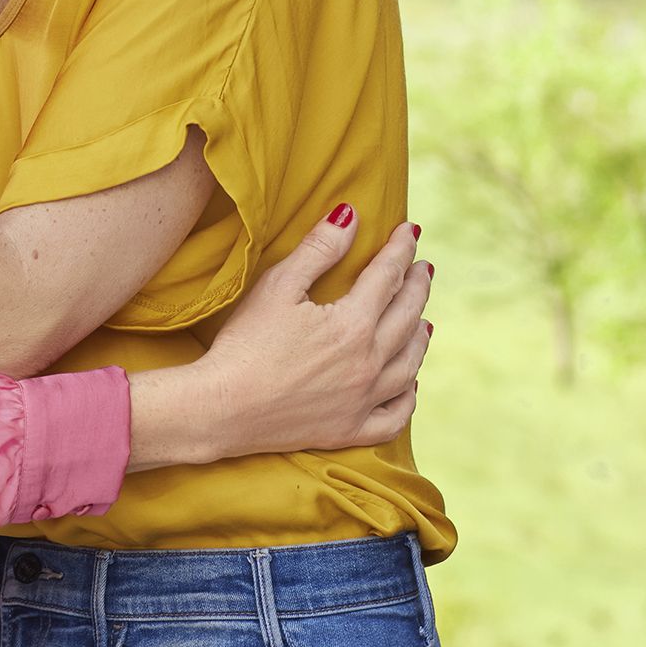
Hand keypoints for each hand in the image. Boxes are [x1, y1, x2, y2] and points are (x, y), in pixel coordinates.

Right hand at [189, 211, 432, 461]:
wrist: (222, 408)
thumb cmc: (245, 344)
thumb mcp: (278, 286)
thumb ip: (318, 249)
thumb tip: (350, 216)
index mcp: (353, 324)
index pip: (387, 276)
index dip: (400, 250)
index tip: (409, 232)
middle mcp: (368, 362)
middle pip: (407, 316)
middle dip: (417, 286)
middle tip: (423, 268)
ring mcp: (363, 400)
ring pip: (410, 365)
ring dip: (419, 337)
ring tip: (423, 320)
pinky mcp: (350, 430)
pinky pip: (396, 416)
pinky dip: (409, 397)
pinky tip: (410, 384)